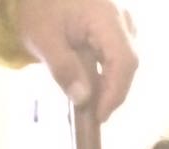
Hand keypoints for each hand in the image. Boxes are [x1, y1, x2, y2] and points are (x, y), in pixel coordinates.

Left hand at [14, 0, 137, 120]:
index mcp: (107, 17)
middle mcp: (122, 18)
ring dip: (109, 84)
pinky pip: (118, 54)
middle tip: (92, 116)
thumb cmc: (40, 6)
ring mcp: (122, 21)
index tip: (99, 117)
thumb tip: (83, 100)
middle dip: (112, 93)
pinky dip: (106, 73)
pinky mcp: (116, 26)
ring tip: (90, 102)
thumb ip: (63, 68)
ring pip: (124, 61)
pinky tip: (91, 84)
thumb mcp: (42, 38)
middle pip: (128, 63)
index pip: (124, 61)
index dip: (114, 93)